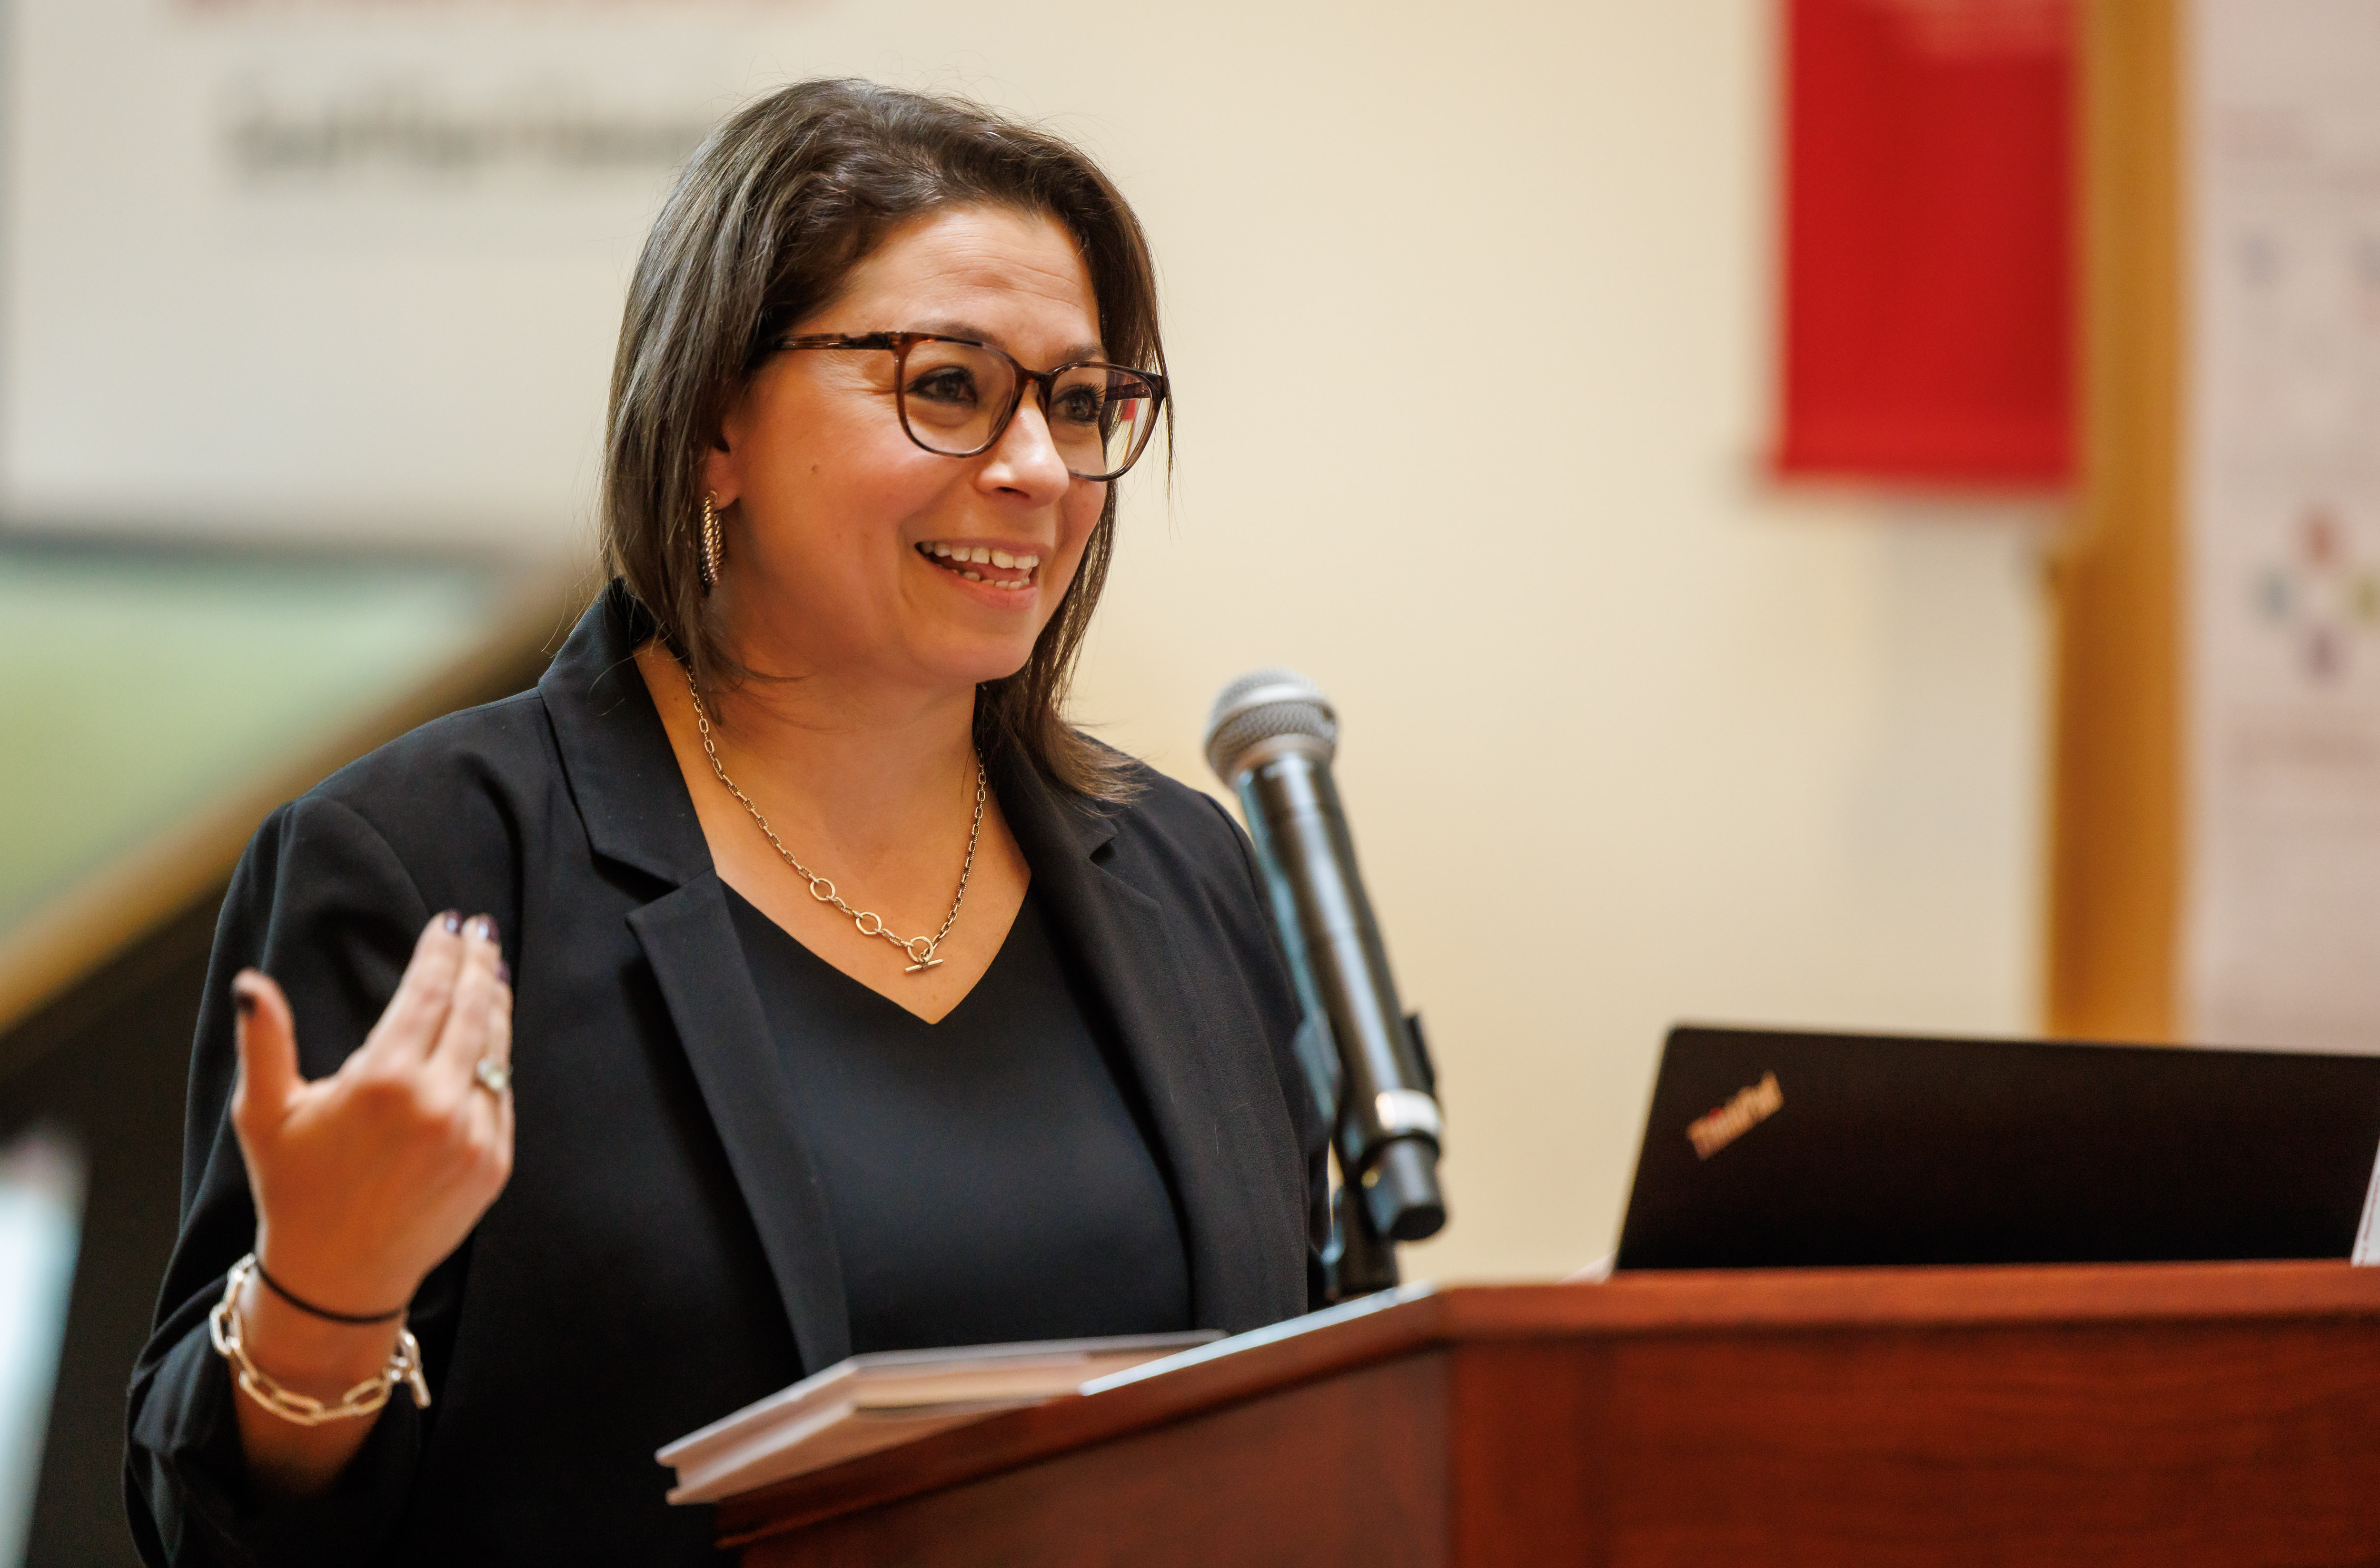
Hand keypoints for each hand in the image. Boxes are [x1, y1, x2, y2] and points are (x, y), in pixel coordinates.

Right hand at [230, 911, 514, 1319]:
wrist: (337, 1276)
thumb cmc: (293, 1189)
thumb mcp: (264, 1114)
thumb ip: (265, 1043)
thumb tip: (251, 985)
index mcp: (383, 1083)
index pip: (429, 993)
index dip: (442, 952)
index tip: (449, 923)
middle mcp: (437, 1105)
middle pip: (472, 1010)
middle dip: (478, 965)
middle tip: (481, 932)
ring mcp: (473, 1135)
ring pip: (496, 1050)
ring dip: (495, 1004)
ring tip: (490, 972)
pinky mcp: (493, 1162)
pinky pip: (502, 1095)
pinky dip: (497, 1058)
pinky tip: (490, 1035)